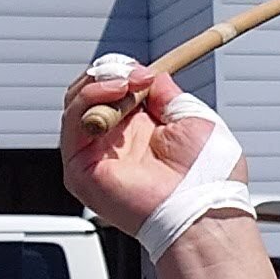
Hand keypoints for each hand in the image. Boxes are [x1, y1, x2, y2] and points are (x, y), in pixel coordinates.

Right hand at [59, 59, 219, 238]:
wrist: (201, 209)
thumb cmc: (207, 176)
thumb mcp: (192, 119)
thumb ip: (166, 94)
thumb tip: (149, 73)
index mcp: (142, 131)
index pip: (116, 93)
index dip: (123, 74)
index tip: (140, 69)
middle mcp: (116, 142)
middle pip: (91, 95)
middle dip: (109, 75)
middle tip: (133, 73)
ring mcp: (96, 155)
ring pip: (77, 104)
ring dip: (100, 84)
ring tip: (127, 85)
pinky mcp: (80, 169)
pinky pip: (72, 125)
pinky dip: (88, 100)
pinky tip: (116, 95)